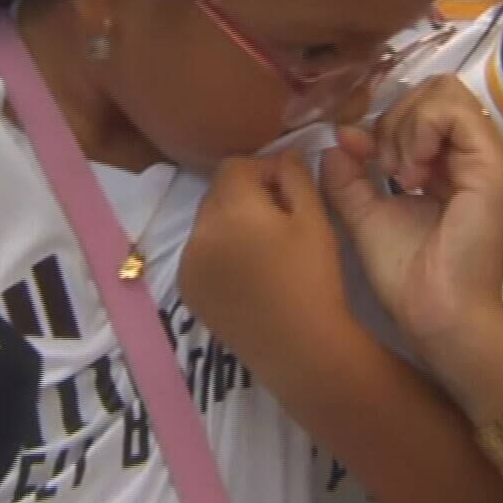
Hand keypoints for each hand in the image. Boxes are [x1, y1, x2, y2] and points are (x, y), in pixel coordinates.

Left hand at [180, 150, 352, 360]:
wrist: (301, 349)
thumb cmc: (314, 280)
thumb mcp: (314, 220)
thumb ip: (296, 177)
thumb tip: (284, 154)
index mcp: (231, 209)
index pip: (235, 166)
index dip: (265, 171)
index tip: (289, 193)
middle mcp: (199, 232)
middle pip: (217, 193)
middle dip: (245, 197)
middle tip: (280, 222)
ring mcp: (188, 263)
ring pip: (207, 223)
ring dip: (230, 224)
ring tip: (264, 250)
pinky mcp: (187, 289)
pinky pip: (199, 253)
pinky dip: (218, 253)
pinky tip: (248, 274)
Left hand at [320, 77, 502, 350]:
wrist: (436, 315)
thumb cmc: (406, 274)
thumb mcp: (366, 214)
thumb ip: (351, 176)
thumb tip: (339, 137)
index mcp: (449, 164)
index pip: (421, 106)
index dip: (384, 120)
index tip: (362, 157)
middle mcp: (474, 154)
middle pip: (434, 89)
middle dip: (395, 118)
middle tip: (383, 167)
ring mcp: (489, 156)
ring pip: (443, 91)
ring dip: (407, 125)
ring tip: (398, 173)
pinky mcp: (496, 165)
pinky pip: (455, 112)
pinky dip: (421, 130)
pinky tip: (411, 174)